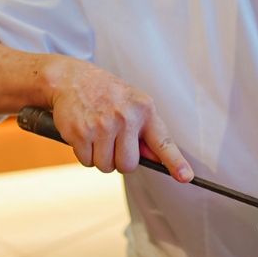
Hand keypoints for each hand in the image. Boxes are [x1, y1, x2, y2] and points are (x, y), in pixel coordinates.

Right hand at [45, 56, 192, 182]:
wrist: (71, 78)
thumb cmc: (107, 95)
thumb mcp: (133, 104)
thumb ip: (145, 132)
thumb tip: (156, 160)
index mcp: (145, 109)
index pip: (163, 142)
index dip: (175, 162)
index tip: (186, 177)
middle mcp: (126, 117)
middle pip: (128, 165)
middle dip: (119, 160)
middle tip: (113, 141)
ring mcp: (103, 125)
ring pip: (106, 166)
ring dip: (100, 158)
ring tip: (98, 134)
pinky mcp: (81, 133)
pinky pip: (87, 162)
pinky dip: (84, 154)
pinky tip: (85, 134)